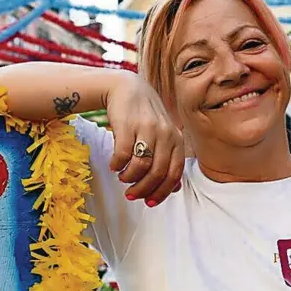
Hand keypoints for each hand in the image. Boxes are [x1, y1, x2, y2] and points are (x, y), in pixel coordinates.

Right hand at [104, 74, 184, 205]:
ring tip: (122, 178)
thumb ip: (169, 159)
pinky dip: (117, 165)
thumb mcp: (163, 135)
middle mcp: (165, 133)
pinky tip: (114, 165)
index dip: (161, 192)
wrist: (126, 88)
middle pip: (157, 172)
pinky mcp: (128, 124)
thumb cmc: (144, 116)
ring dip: (129, 178)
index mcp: (176, 139)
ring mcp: (147, 128)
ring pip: (141, 165)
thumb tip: (173, 189)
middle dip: (143, 189)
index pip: (174, 173)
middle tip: (131, 195)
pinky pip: (123, 154)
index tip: (148, 202)